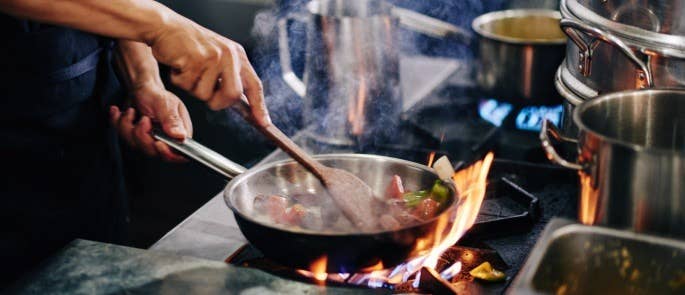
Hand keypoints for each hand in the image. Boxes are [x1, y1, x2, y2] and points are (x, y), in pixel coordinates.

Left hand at [110, 81, 192, 161]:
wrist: (142, 89)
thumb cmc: (156, 94)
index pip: (178, 153)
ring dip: (127, 125)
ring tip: (131, 111)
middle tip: (144, 119)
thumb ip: (173, 120)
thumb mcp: (166, 104)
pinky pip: (123, 137)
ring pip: (135, 145)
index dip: (168, 153)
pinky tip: (118, 111)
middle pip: (153, 152)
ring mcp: (150, 140)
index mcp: (179, 133)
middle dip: (142, 135)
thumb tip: (181, 136)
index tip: (158, 143)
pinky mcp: (136, 138)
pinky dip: (117, 122)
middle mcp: (165, 139)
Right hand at [149, 19, 270, 126]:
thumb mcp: (218, 55)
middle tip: (206, 93)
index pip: (254, 85)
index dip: (259, 106)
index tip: (264, 122)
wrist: (166, 27)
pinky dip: (180, 80)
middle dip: (218, 102)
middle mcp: (229, 55)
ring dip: (193, 88)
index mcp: (237, 55)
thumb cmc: (189, 44)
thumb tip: (239, 102)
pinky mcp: (196, 60)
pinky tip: (179, 65)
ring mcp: (213, 57)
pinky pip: (188, 86)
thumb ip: (230, 76)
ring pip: (206, 95)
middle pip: (233, 96)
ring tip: (188, 69)